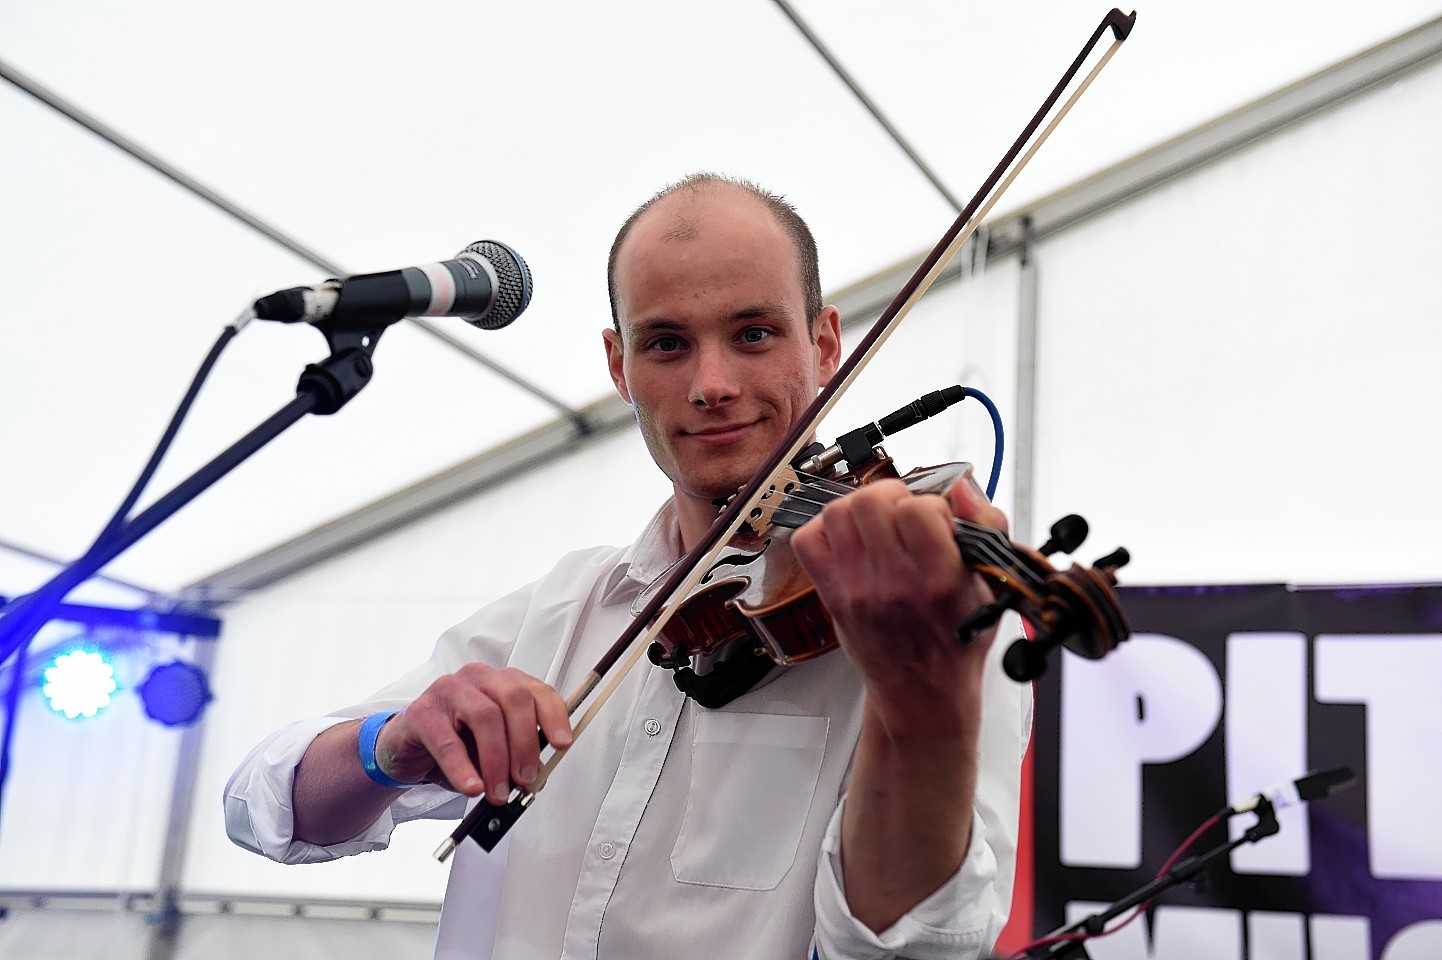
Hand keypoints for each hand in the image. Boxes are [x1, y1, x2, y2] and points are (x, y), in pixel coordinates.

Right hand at [376, 664, 571, 802]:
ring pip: (485, 715)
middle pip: (514, 699)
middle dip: (525, 743)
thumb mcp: (493, 749)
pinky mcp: (422, 710)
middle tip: (526, 779)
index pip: (537, 690)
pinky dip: (463, 768)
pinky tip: (472, 788)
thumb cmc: (457, 743)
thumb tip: (538, 777)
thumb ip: (517, 756)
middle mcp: (479, 678)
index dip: (554, 716)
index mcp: (503, 682)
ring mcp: (449, 689)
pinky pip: (447, 740)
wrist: (408, 747)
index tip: (562, 744)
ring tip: (498, 793)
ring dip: (497, 760)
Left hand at [790, 473, 1008, 730]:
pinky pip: (808, 541)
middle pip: (871, 502)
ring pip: (837, 513)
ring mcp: (857, 590)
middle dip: (891, 496)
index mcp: (940, 580)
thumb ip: (987, 528)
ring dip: (858, 508)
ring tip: (877, 524)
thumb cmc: (958, 641)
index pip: (919, 509)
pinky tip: (850, 540)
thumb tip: (962, 486)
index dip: (930, 504)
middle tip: (902, 515)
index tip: (936, 521)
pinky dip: (824, 530)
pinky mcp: (832, 596)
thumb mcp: (992, 587)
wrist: (922, 695)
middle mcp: (894, 584)